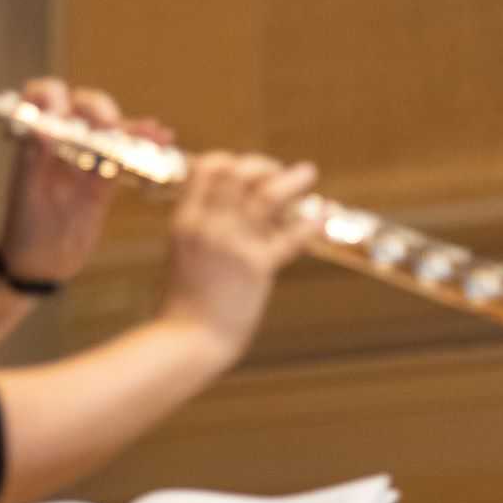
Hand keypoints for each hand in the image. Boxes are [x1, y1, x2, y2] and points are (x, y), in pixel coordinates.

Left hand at [0, 78, 171, 282]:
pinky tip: (160, 138)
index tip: (61, 109)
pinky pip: (126, 157)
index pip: (43, 97)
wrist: (39, 264)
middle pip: (85, 107)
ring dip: (131, 126)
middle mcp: (63, 142)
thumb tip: (41, 128)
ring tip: (149, 131)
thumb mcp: (25, 193)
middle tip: (108, 127)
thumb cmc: (24, 228)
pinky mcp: (106, 180)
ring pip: (112, 129)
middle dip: (99, 110)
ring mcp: (87, 159)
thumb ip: (33, 159)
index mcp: (37, 139)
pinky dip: (144, 146)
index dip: (53, 95)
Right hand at [157, 152, 318, 356]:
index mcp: (185, 221)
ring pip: (268, 195)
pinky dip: (309, 224)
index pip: (209, 167)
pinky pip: (290, 238)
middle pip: (240, 172)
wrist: (187, 341)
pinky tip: (320, 217)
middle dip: (264, 166)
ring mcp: (233, 245)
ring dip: (292, 181)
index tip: (247, 170)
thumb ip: (201, 229)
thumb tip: (227, 209)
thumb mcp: (182, 255)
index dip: (232, 161)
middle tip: (279, 173)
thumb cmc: (184, 303)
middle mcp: (209, 226)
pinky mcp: (257, 268)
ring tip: (309, 174)